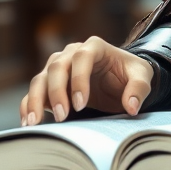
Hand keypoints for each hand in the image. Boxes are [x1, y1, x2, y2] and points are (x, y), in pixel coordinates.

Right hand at [19, 36, 153, 124]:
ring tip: (35, 122)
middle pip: (57, 66)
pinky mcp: (49, 82)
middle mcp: (73, 52)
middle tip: (62, 116)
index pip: (82, 57)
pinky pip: (34, 91)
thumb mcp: (142, 77)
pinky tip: (28, 122)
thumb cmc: (129, 74)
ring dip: (36, 99)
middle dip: (57, 92)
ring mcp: (58, 66)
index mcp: (95, 47)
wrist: (118, 78)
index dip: (79, 79)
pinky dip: (28, 105)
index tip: (81, 104)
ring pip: (41, 77)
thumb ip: (139, 88)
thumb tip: (131, 106)